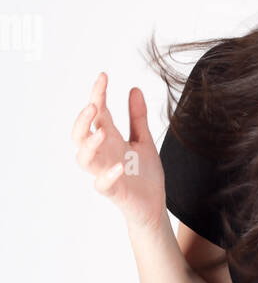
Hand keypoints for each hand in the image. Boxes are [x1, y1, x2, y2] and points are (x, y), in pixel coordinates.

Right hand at [72, 72, 165, 230]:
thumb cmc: (144, 175)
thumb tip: (134, 89)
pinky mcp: (113, 191)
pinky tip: (120, 166)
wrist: (153, 206)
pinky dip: (108, 175)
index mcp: (110, 140)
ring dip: (89, 145)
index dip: (98, 95)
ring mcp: (105, 172)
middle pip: (80, 135)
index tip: (103, 76)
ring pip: (83, 159)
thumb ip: (137, 117)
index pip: (98, 114)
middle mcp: (103, 154)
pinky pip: (102, 184)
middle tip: (94, 105)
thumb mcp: (144, 140)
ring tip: (102, 132)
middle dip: (83, 120)